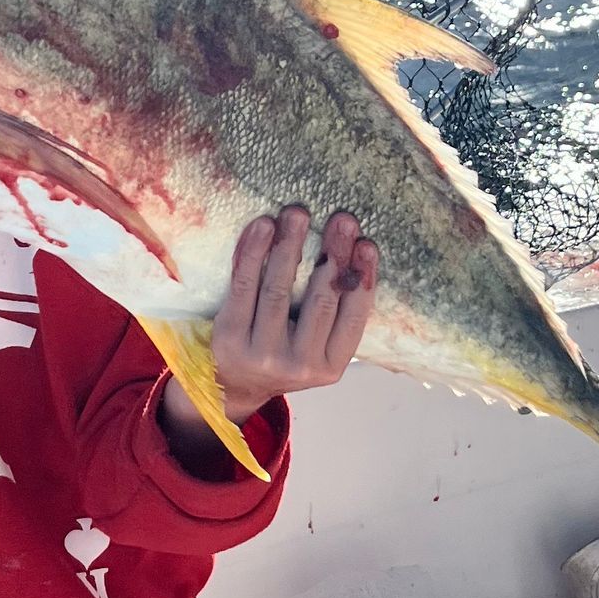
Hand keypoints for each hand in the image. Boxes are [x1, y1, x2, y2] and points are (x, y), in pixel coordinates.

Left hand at [212, 207, 377, 422]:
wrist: (232, 384)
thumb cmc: (283, 353)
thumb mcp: (317, 350)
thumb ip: (335, 316)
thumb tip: (354, 254)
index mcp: (330, 367)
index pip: (354, 318)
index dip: (363, 279)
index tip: (368, 244)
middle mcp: (299, 366)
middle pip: (321, 300)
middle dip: (334, 254)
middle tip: (343, 219)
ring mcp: (262, 354)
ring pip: (279, 289)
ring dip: (290, 246)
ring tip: (298, 213)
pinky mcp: (230, 338)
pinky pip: (244, 286)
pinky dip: (254, 253)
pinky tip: (263, 227)